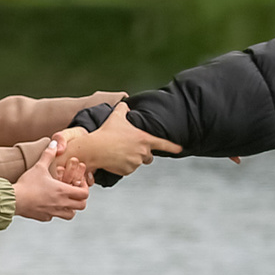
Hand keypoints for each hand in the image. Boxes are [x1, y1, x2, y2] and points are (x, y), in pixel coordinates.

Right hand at [14, 139, 89, 221]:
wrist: (13, 199)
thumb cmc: (27, 184)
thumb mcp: (39, 166)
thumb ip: (48, 154)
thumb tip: (54, 143)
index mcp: (63, 191)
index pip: (85, 194)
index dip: (85, 188)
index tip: (78, 183)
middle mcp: (61, 204)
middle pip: (82, 206)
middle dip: (80, 199)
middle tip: (74, 192)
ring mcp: (53, 212)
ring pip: (71, 215)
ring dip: (70, 208)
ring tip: (64, 200)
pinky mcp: (44, 217)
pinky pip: (54, 217)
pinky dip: (55, 212)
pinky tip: (48, 205)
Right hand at [59, 100, 181, 179]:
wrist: (95, 148)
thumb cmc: (106, 132)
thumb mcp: (116, 117)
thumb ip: (124, 109)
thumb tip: (126, 103)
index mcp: (143, 138)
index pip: (163, 143)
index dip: (172, 146)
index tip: (180, 148)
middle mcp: (143, 151)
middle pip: (149, 156)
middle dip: (143, 152)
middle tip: (130, 148)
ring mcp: (136, 162)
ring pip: (138, 162)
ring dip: (132, 158)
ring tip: (119, 152)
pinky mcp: (128, 170)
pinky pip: (129, 169)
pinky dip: (124, 166)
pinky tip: (115, 159)